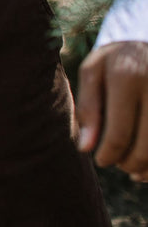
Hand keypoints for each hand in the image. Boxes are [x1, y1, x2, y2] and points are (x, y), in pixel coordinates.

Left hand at [76, 40, 147, 179]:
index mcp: (127, 78)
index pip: (118, 134)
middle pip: (145, 148)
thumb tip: (84, 147)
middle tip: (119, 163)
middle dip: (128, 164)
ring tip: (135, 168)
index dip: (108, 156)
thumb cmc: (117, 58)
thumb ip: (88, 108)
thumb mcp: (94, 71)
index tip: (101, 160)